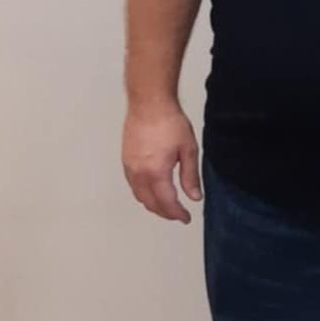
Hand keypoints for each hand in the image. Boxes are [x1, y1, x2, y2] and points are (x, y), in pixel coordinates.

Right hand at [122, 102, 202, 223]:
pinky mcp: (125, 160)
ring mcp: (129, 168)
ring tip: (166, 205)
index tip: (186, 218)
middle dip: (165, 212)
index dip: (177, 214)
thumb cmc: (169, 122)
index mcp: (156, 173)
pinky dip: (142, 193)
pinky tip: (151, 190)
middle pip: (150, 203)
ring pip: (139, 196)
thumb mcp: (188, 149)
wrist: (149, 103)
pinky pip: (132, 185)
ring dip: (152, 204)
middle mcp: (139, 174)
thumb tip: (194, 197)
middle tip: (177, 214)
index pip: (167, 203)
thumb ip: (190, 176)